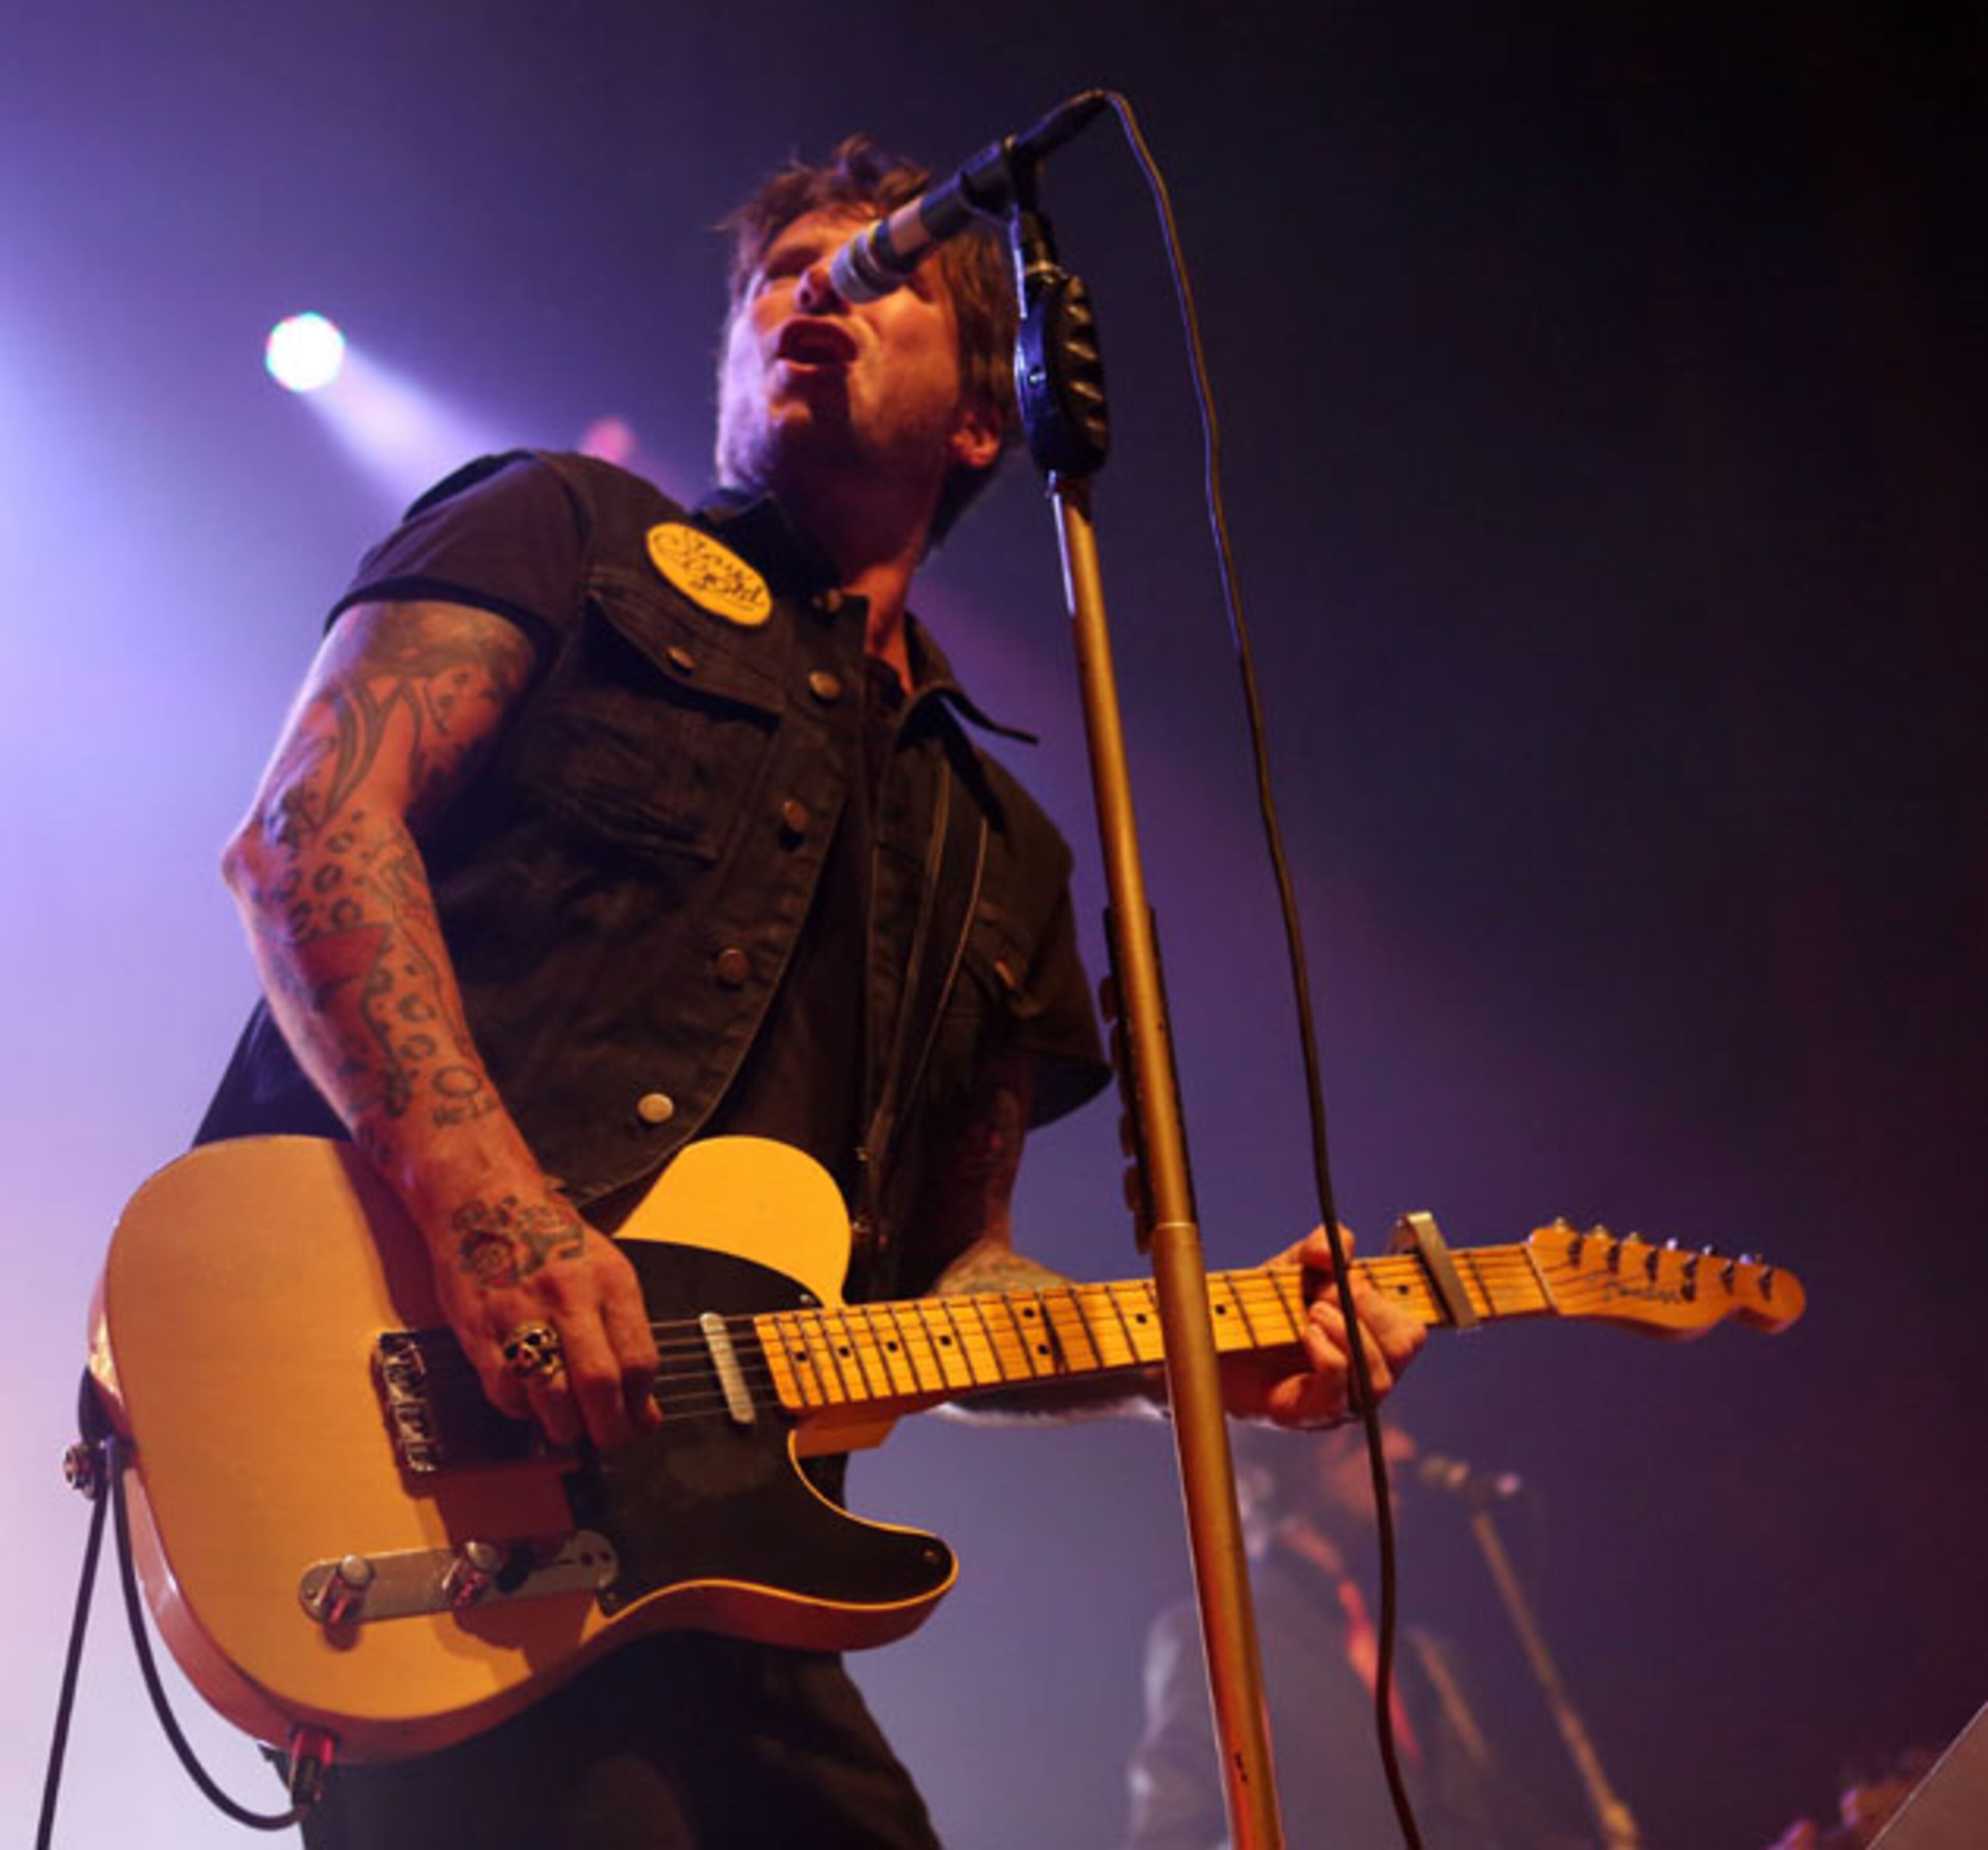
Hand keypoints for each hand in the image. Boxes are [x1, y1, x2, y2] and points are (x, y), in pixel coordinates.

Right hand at [431, 1188, 661, 1450]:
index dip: (641, 1404)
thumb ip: (626, 1334)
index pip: (640, 1360)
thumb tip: (644, 1407)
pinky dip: (521, 1409)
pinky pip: (505, 1390)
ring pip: (551, 1396)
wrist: (484, 1199)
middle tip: (609, 1439)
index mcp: (609, 1280)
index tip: (639, 1420)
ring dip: (564, 1427)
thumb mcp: (604, 1269)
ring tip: (568, 1426)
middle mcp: (569, 1296)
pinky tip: (528, 1399)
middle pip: (599, 1384)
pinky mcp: (479, 1329)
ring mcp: (521, 1313)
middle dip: (609, 1429)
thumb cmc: (549, 1237)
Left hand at [1221, 1227, 1425, 1428]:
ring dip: (1348, 1333)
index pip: (1412, 1329)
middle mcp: (1364, 1373)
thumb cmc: (1262, 1306)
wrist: (1212, 1339)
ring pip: (1379, 1379)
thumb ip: (1323, 1245)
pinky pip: (1339, 1396)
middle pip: (1404, 1348)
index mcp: (1371, 1338)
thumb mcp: (1295, 1264)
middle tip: (1324, 1295)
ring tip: (1312, 1312)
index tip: (1353, 1278)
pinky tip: (1307, 1333)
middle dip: (1370, 1311)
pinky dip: (1329, 1358)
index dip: (1395, 1299)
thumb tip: (1338, 1248)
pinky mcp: (1308, 1415)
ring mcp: (1341, 1400)